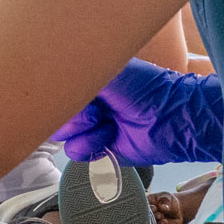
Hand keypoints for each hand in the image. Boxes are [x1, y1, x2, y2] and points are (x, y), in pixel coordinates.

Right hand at [57, 59, 223, 165]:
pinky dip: (91, 145)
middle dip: (73, 115)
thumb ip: (77, 74)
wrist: (171, 118)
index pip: (59, 89)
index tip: (72, 93)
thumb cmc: (145, 89)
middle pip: (57, 113)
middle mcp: (91, 103)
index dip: (60, 94)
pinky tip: (110, 136)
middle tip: (95, 112)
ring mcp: (94, 127)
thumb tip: (52, 81)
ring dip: (83, 130)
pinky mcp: (100, 149)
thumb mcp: (109, 72)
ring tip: (107, 124)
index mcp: (92, 81)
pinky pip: (76, 151)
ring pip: (64, 135)